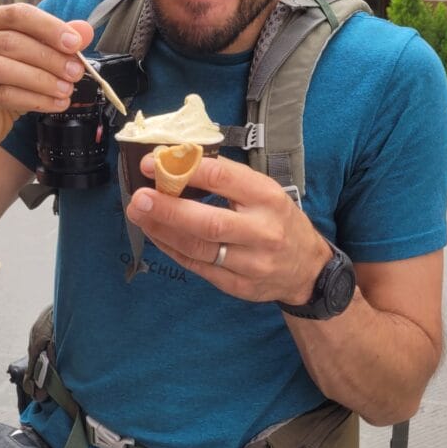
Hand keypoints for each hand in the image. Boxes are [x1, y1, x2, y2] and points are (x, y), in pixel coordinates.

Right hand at [0, 4, 93, 151]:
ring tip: (67, 90)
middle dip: (50, 57)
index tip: (75, 43)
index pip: (18, 14)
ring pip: (4, 69)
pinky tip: (54, 103)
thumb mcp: (34, 60)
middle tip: (76, 71)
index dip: (49, 27)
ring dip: (42, 80)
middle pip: (11, 41)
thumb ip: (56, 42)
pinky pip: (2, 94)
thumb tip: (84, 31)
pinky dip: (34, 99)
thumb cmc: (5, 85)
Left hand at [125, 154, 331, 303]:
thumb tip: (178, 161)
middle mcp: (262, 231)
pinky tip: (154, 233)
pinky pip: (197, 267)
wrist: (307, 268)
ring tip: (138, 214)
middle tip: (139, 197)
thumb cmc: (278, 219)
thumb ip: (227, 177)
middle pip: (208, 222)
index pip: (222, 180)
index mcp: (268, 198)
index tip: (153, 163)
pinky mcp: (238, 285)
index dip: (184, 170)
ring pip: (198, 248)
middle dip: (168, 209)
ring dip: (162, 230)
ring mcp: (251, 263)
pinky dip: (171, 249)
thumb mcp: (264, 190)